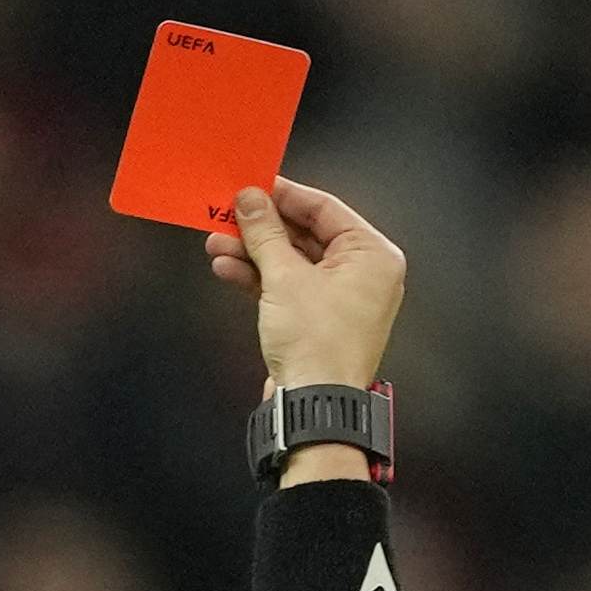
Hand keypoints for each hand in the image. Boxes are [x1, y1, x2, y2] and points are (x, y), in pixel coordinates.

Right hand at [205, 179, 406, 395]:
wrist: (314, 405)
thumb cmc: (318, 345)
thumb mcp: (284, 277)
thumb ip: (264, 233)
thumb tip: (250, 200)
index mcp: (373, 254)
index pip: (325, 208)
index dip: (284, 194)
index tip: (253, 185)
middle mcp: (364, 274)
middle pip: (306, 235)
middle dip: (262, 228)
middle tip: (229, 215)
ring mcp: (341, 299)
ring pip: (293, 263)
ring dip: (254, 253)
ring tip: (217, 243)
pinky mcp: (319, 320)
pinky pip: (290, 287)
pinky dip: (261, 279)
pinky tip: (229, 269)